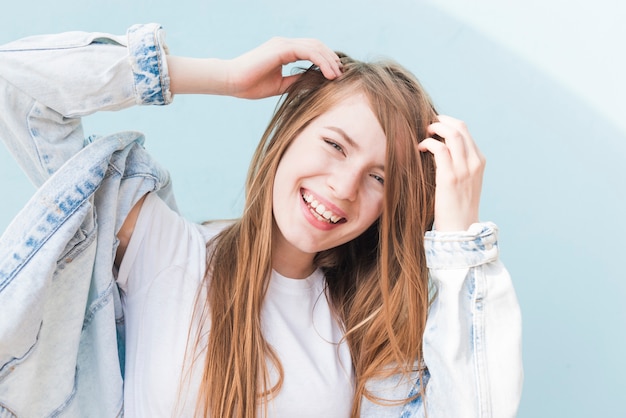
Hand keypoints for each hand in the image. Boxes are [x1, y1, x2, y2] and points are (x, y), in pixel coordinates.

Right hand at [225, 37, 342, 98]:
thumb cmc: (250, 85)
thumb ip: (296, 81)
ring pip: (315, 46)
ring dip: (329, 60)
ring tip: (338, 75)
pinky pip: (308, 51)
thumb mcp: (279, 85)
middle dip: (331, 58)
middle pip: (316, 45)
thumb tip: (313, 84)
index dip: (325, 60)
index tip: (335, 75)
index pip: (311, 50)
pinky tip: (328, 73)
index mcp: (283, 50)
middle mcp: (284, 44)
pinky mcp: (281, 49)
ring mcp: (283, 44)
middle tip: (341, 74)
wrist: (230, 81)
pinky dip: (321, 61)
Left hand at [417, 115, 484, 231]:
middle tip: (426, 125)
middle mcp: (474, 162)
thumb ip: (458, 163)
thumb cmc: (457, 206)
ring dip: (435, 128)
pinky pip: (440, 149)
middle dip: (441, 121)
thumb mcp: (464, 181)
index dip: (448, 123)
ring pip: (452, 134)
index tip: (434, 125)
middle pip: (460, 127)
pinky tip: (420, 148)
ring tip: (423, 133)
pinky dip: (428, 143)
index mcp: (479, 161)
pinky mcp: (450, 177)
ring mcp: (464, 169)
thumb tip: (439, 148)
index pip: (465, 131)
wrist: (460, 228)